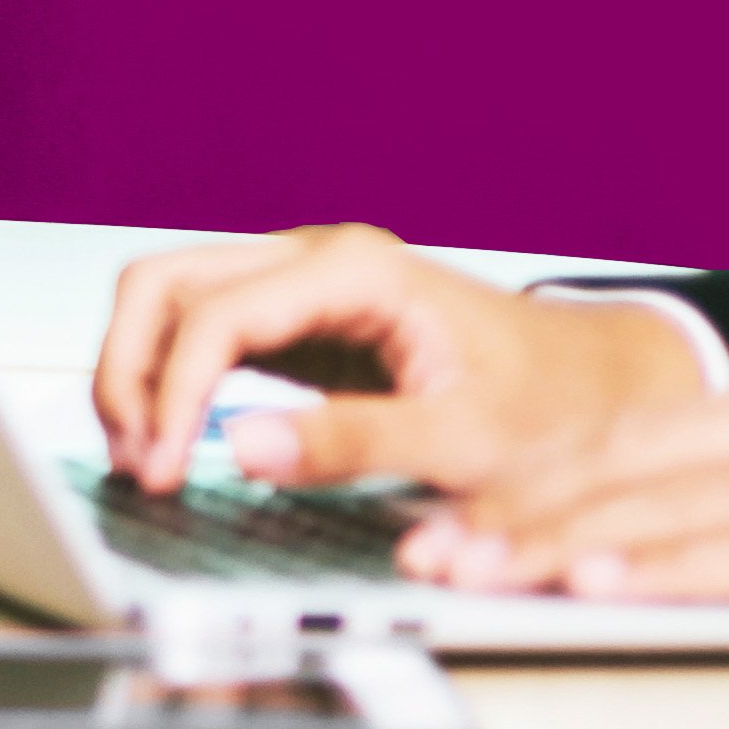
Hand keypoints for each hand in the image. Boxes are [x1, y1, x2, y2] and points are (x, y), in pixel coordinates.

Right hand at [88, 223, 705, 493]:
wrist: (598, 386)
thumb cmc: (550, 407)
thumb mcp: (463, 441)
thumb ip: (352, 443)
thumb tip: (238, 447)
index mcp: (356, 271)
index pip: (215, 314)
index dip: (171, 393)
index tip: (165, 469)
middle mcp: (316, 259)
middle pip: (163, 285)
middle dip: (130, 372)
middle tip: (136, 461)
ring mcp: (300, 284)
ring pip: (168, 299)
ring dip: (139, 372)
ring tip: (145, 457)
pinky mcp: (296, 319)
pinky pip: (200, 330)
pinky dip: (170, 380)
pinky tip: (175, 440)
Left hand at [402, 354, 728, 645]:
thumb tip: (690, 540)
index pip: (642, 436)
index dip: (537, 476)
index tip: (454, 509)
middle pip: (635, 463)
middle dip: (517, 509)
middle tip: (423, 549)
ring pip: (679, 504)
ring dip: (564, 544)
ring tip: (476, 572)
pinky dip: (676, 566)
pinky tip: (610, 581)